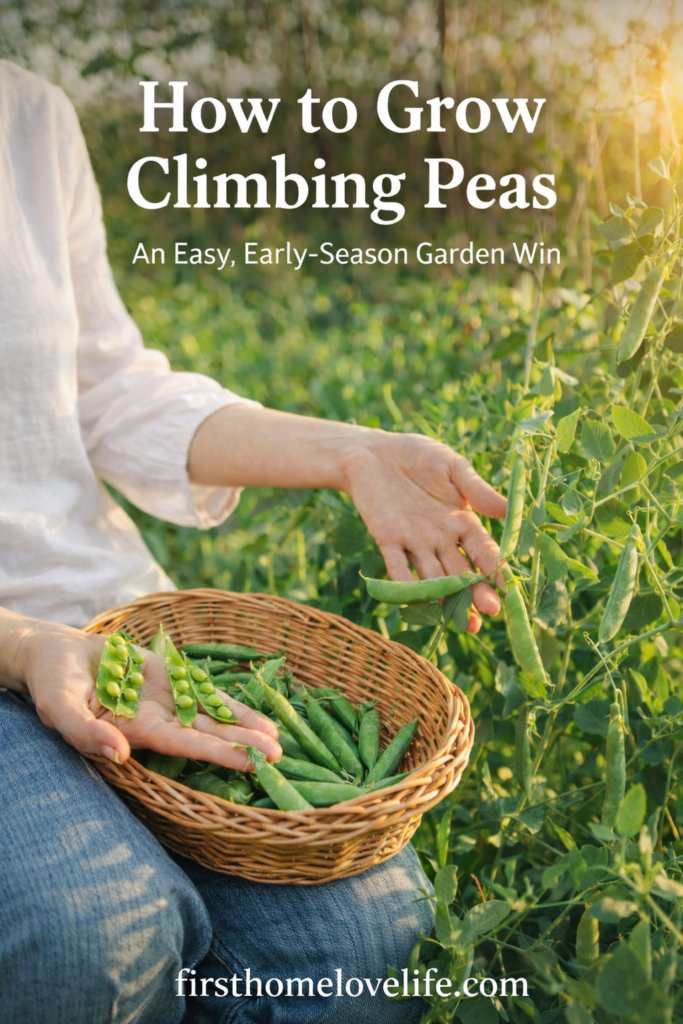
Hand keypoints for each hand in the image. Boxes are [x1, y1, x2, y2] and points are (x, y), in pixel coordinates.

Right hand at [17, 621, 280, 767]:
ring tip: (278, 743)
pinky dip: (233, 706)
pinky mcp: (171, 680)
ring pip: (213, 718)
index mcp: (135, 731)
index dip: (216, 753)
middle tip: (277, 759)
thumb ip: (85, 733)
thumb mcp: (59, 708)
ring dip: (244, 730)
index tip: (250, 763)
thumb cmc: (52, 684)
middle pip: (207, 736)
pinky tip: (260, 719)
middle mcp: (158, 721)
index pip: (183, 746)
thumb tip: (120, 755)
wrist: (56, 654)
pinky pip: (207, 694)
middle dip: (241, 747)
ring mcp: (167, 701)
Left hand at [342, 432, 506, 632]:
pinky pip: (397, 566)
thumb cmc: (417, 456)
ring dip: (446, 598)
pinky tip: (416, 602)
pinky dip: (404, 584)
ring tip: (463, 621)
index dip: (495, 568)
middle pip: (460, 571)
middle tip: (489, 612)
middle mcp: (439, 538)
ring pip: (433, 576)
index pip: (482, 550)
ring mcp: (413, 542)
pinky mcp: (386, 539)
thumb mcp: (452, 466)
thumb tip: (507, 509)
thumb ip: (476, 488)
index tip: (507, 588)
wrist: (373, 452)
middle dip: (475, 592)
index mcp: (460, 521)